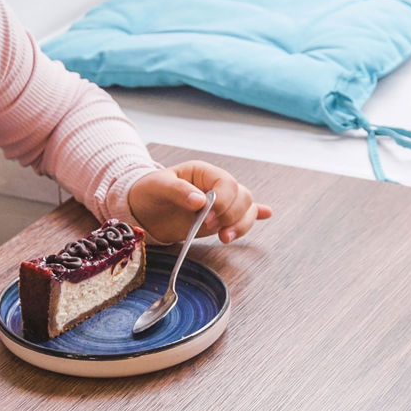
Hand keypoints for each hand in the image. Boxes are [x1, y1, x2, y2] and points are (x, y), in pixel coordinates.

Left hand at [127, 161, 273, 244]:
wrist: (143, 209)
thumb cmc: (148, 192)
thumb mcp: (158, 187)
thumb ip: (178, 191)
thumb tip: (199, 201)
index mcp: (203, 172)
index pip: (227, 183)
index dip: (223, 201)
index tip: (208, 217)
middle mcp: (216, 186)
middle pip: (242, 197)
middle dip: (233, 215)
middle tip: (213, 229)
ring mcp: (220, 204)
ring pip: (246, 210)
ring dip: (241, 225)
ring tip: (226, 237)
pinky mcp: (219, 219)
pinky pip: (243, 215)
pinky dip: (255, 216)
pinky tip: (267, 214)